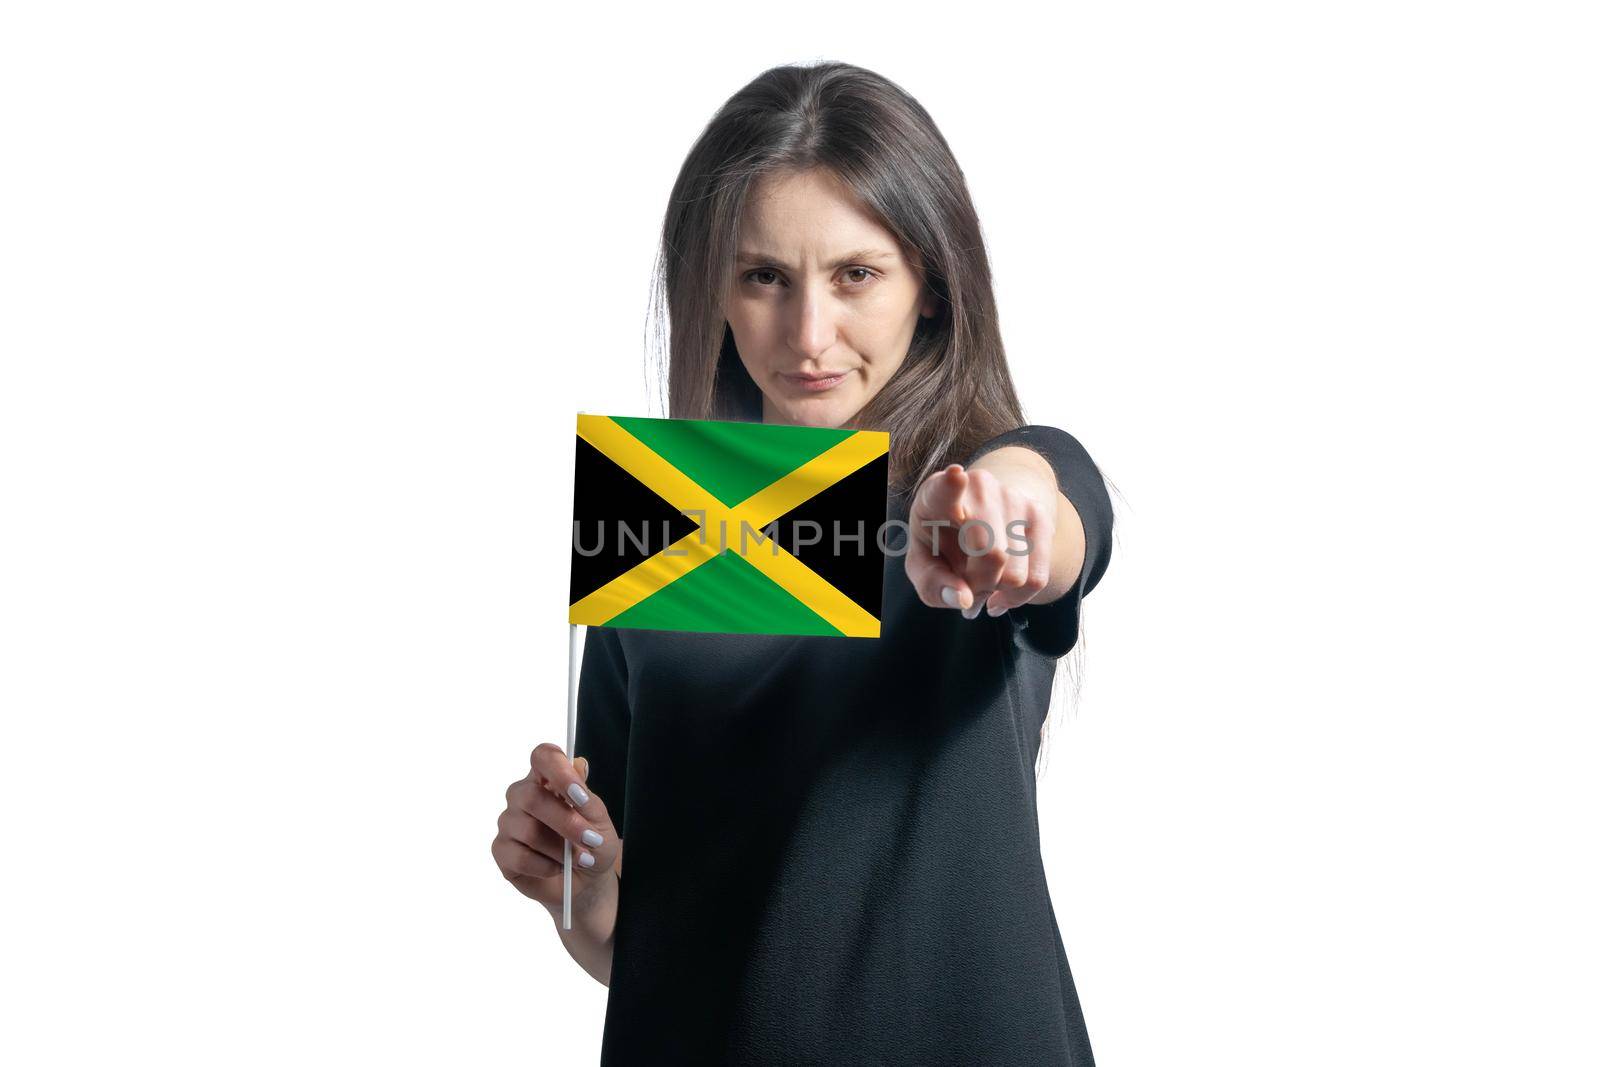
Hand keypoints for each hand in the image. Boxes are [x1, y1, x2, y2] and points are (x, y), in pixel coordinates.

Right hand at [492, 743, 621, 907]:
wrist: (585, 881)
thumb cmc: (592, 844)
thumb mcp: (599, 822)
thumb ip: (587, 797)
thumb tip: (579, 764)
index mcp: (548, 779)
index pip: (543, 756)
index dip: (558, 771)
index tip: (579, 795)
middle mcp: (523, 796)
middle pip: (530, 796)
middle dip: (565, 822)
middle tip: (591, 840)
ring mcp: (509, 823)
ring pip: (527, 830)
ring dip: (560, 849)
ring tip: (580, 859)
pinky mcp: (502, 851)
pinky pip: (520, 857)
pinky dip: (546, 866)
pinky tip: (558, 867)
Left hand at [905, 460, 1057, 617]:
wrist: (979, 521)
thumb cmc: (942, 545)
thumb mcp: (924, 566)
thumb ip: (933, 585)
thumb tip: (964, 600)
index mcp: (937, 494)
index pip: (945, 486)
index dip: (950, 485)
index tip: (955, 476)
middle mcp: (979, 486)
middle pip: (991, 554)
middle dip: (978, 584)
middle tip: (966, 582)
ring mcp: (1014, 497)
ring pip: (1015, 574)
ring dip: (997, 589)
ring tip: (983, 577)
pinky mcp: (1041, 516)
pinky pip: (1036, 578)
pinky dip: (1017, 596)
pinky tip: (1001, 591)